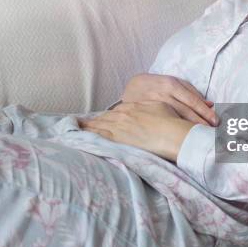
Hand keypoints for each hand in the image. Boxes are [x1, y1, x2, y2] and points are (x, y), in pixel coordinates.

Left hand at [78, 101, 195, 161]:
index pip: (116, 112)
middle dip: (92, 121)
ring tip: (75, 128)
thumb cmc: (170, 121)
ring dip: (86, 127)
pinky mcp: (117, 139)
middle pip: (104, 118)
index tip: (102, 119)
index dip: (108, 116)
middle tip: (79, 123)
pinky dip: (88, 135)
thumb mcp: (159, 107)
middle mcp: (122, 115)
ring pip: (98, 126)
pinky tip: (80, 135)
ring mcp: (118, 127)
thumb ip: (147, 107)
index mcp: (132, 106)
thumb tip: (144, 108)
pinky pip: (98, 136)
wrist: (172, 134)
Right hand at [121, 73, 217, 126]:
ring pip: (176, 117)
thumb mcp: (173, 84)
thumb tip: (211, 104)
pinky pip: (165, 121)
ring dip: (190, 127)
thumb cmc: (157, 86)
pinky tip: (183, 135)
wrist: (132, 87)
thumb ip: (190, 92)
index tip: (216, 122)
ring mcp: (154, 104)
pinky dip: (176, 128)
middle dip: (201, 122)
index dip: (206, 112)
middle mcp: (164, 93)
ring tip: (201, 135)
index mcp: (172, 84)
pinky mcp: (148, 112)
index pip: (193, 100)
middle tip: (212, 133)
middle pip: (187, 110)